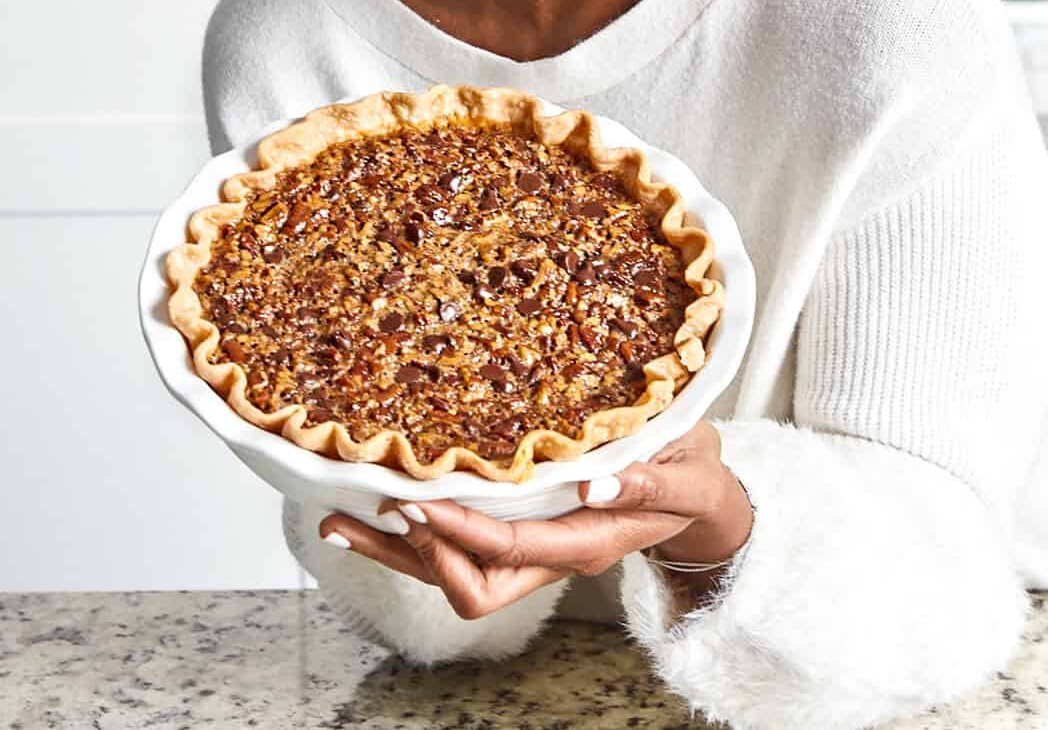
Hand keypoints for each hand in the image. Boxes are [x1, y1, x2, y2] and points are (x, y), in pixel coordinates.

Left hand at [317, 419, 751, 619]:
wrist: (700, 497)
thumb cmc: (694, 476)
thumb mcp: (688, 468)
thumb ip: (651, 479)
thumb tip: (595, 485)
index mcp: (591, 543)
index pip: (512, 549)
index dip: (459, 530)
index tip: (416, 499)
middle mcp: (554, 557)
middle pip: (469, 584)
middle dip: (414, 552)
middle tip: (372, 506)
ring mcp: (535, 552)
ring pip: (453, 573)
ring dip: (397, 550)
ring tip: (342, 515)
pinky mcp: (525, 535)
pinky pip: (461, 549)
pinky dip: (416, 535)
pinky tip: (382, 506)